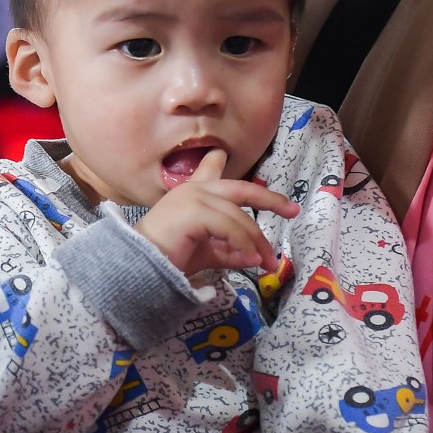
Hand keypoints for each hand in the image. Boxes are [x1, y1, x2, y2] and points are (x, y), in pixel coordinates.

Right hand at [135, 149, 299, 274]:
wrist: (140, 268)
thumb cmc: (168, 258)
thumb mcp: (206, 252)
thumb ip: (228, 250)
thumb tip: (254, 257)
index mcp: (194, 193)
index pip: (214, 168)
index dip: (229, 166)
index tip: (240, 164)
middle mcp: (195, 189)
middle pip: (242, 189)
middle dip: (270, 199)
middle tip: (292, 210)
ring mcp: (194, 197)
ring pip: (239, 216)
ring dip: (257, 241)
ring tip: (266, 262)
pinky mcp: (194, 212)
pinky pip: (230, 228)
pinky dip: (244, 245)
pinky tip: (251, 261)